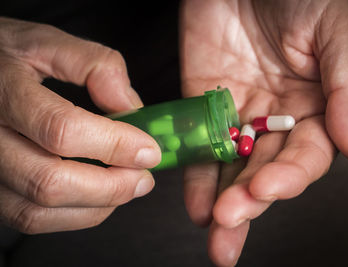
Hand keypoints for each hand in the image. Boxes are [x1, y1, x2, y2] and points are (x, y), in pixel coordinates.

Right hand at [0, 17, 160, 233]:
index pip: (61, 129)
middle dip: (110, 187)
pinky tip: (100, 197)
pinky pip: (30, 218)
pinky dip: (74, 215)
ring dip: (96, 206)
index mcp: (2, 92)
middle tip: (144, 177)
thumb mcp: (46, 42)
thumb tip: (131, 106)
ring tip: (128, 187)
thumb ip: (95, 66)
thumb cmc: (5, 58)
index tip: (148, 149)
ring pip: (39, 210)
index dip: (113, 145)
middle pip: (50, 182)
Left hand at [180, 0, 347, 265]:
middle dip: (250, 200)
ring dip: (223, 202)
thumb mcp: (333, 33)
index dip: (287, 176)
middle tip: (230, 222)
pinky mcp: (204, 107)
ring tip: (215, 230)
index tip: (267, 188)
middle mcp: (275, 120)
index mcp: (312, 109)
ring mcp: (237, 117)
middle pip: (265, 171)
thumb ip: (346, 89)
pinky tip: (196, 205)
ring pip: (231, 169)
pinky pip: (199, 146)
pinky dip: (196, 175)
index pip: (305, 156)